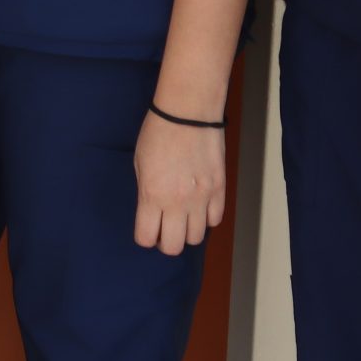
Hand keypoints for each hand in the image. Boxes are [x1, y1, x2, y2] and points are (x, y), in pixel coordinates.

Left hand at [132, 108, 225, 256]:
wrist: (188, 113)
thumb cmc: (157, 133)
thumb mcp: (140, 164)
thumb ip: (146, 192)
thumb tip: (152, 211)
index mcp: (152, 196)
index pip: (147, 238)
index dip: (145, 238)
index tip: (147, 230)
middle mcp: (178, 203)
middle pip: (174, 246)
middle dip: (166, 242)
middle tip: (164, 228)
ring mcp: (202, 198)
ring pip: (197, 238)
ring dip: (187, 231)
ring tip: (183, 217)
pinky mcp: (220, 190)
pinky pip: (215, 220)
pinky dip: (206, 219)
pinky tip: (199, 207)